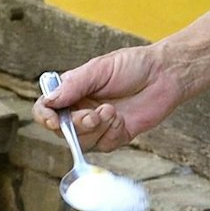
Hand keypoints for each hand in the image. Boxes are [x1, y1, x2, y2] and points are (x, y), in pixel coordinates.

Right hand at [33, 44, 186, 150]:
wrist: (164, 75)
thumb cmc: (133, 65)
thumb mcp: (99, 69)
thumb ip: (73, 85)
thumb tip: (49, 100)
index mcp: (72, 91)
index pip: (46, 108)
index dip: (45, 117)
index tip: (54, 121)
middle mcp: (81, 110)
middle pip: (63, 130)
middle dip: (77, 125)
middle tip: (93, 114)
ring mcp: (97, 125)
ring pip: (82, 142)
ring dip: (96, 129)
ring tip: (112, 111)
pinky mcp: (115, 136)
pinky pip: (104, 145)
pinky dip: (111, 132)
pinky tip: (121, 118)